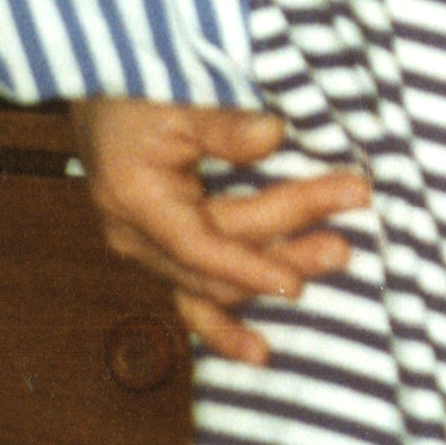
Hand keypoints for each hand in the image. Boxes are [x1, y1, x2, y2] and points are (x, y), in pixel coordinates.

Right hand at [69, 98, 369, 366]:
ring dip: (274, 274)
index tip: (320, 244)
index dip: (258, 255)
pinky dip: (224, 326)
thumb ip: (221, 123)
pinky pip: (194, 295)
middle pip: (219, 260)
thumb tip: (272, 136)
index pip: (204, 242)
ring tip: (335, 259)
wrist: (98, 91)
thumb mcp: (173, 97)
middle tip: (347, 241)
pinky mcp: (163, 252)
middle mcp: (136, 238)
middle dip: (287, 251)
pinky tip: (260, 353)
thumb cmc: (133, 91)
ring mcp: (147, 251)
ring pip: (214, 282)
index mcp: (135, 201)